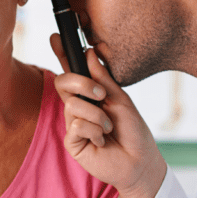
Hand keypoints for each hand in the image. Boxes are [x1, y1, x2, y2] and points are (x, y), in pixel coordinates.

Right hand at [50, 33, 166, 197]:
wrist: (140, 161)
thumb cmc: (133, 131)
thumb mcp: (120, 99)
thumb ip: (103, 79)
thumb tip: (89, 53)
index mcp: (89, 94)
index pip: (71, 71)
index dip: (62, 54)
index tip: (56, 37)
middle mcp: (78, 106)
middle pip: (63, 82)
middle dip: (82, 84)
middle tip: (102, 95)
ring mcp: (73, 124)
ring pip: (72, 105)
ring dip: (97, 115)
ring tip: (109, 128)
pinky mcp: (72, 142)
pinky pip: (75, 126)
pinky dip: (95, 131)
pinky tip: (103, 141)